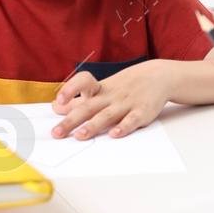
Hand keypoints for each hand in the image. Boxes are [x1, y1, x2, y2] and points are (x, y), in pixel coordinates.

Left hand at [51, 63, 170, 139]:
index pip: (84, 82)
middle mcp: (110, 96)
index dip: (71, 90)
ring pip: (107, 115)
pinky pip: (132, 119)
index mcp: (100, 89)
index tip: (59, 101)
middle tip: (57, 133)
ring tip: (80, 136)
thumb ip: (78, 100)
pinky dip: (124, 127)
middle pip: (89, 106)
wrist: (159, 76)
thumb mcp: (102, 89)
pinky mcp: (142, 111)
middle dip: (72, 120)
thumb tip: (54, 107)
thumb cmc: (126, 86)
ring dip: (93, 125)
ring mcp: (126, 103)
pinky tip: (114, 134)